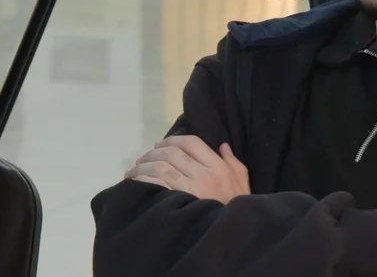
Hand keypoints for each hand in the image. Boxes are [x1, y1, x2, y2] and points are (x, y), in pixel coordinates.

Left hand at [125, 135, 249, 204]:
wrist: (230, 237)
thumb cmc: (234, 210)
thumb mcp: (242, 184)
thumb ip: (233, 163)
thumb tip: (223, 146)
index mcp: (218, 168)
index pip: (192, 143)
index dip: (173, 140)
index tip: (161, 145)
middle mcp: (204, 175)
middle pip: (172, 153)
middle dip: (154, 152)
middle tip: (144, 158)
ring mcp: (190, 189)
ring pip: (160, 167)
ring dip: (143, 166)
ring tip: (134, 170)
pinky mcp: (177, 204)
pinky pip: (155, 184)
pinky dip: (142, 180)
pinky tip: (135, 181)